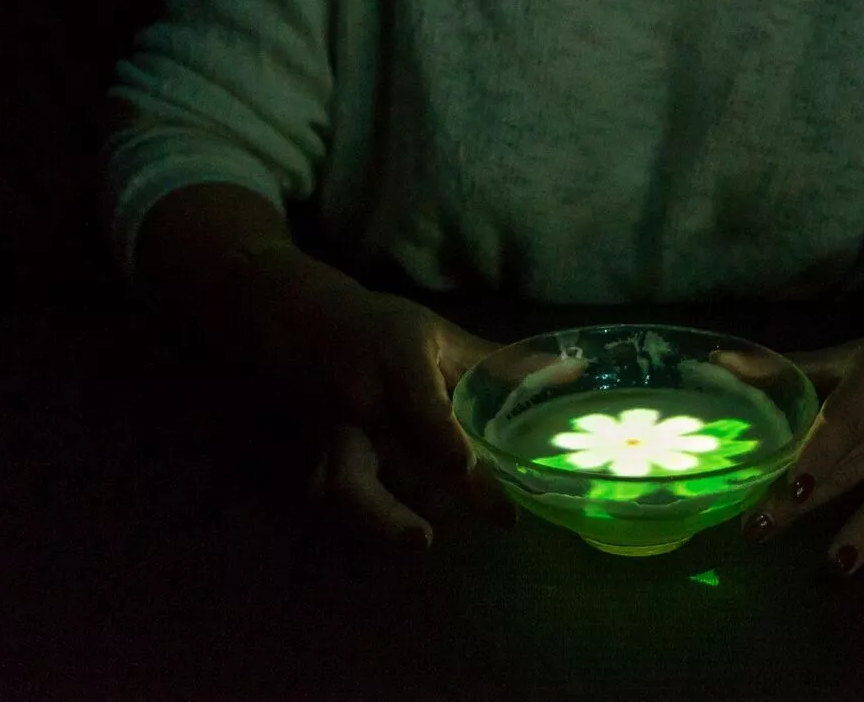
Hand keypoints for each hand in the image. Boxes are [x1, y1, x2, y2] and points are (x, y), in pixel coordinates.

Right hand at [245, 253, 511, 551]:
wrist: (295, 321)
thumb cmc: (378, 327)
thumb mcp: (436, 333)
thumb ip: (497, 365)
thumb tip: (569, 376)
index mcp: (396, 363)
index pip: (419, 406)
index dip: (440, 440)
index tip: (467, 470)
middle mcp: (360, 403)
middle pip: (375, 453)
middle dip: (399, 500)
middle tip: (439, 530)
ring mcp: (331, 435)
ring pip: (340, 485)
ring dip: (376, 520)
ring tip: (417, 543)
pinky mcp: (315, 456)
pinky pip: (332, 494)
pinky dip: (362, 520)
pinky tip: (397, 537)